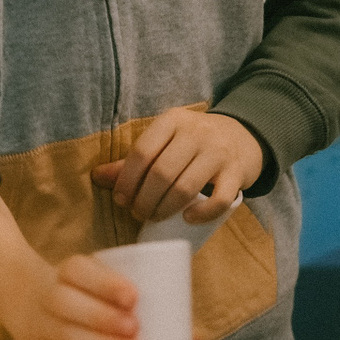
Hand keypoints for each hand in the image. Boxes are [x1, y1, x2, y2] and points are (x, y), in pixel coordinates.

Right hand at [0, 254, 140, 339]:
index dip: (105, 284)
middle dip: (102, 317)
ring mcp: (38, 326)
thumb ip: (116, 287)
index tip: (132, 296)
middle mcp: (45, 295)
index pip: (77, 270)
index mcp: (63, 271)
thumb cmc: (77, 290)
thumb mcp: (92, 276)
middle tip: (133, 327)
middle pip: (65, 303)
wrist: (22, 299)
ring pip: (66, 336)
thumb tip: (150, 307)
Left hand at [92, 109, 262, 224]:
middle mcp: (197, 132)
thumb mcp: (164, 141)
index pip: (142, 151)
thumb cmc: (192, 142)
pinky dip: (202, 213)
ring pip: (186, 187)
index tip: (121, 199)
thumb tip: (97, 176)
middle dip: (144, 199)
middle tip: (138, 212)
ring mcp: (219, 152)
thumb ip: (133, 160)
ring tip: (154, 217)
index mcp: (173, 120)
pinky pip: (220, 199)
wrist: (241, 136)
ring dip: (165, 209)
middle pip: (161, 172)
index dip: (127, 179)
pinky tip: (187, 218)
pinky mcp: (237, 173)